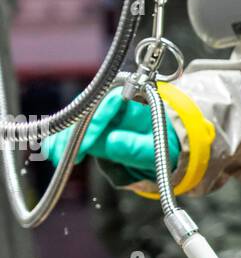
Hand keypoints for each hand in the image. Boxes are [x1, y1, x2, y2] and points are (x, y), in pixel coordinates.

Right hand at [41, 91, 179, 179]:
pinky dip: (63, 140)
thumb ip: (138, 147)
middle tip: (63, 153)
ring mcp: (104, 116)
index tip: (84, 146)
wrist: (168, 151)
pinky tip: (54, 151)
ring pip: (78, 121)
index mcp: (135, 101)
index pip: (109, 104)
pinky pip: (75, 131)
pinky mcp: (95, 128)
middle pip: (87, 111)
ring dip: (64, 137)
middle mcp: (116, 104)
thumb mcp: (158, 150)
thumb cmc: (167, 147)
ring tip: (57, 156)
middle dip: (73, 132)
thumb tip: (113, 141)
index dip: (94, 124)